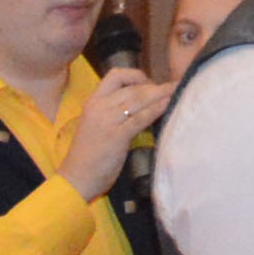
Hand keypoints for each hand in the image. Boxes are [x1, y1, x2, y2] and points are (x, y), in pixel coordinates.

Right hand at [65, 67, 175, 198]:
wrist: (76, 179)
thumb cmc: (88, 154)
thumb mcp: (97, 125)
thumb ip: (114, 112)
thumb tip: (143, 102)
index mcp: (93, 102)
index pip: (116, 76)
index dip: (136, 75)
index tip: (148, 84)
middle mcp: (99, 107)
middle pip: (133, 88)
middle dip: (156, 87)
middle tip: (173, 88)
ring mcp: (107, 121)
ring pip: (139, 99)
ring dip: (161, 94)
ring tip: (177, 91)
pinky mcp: (116, 137)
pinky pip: (140, 118)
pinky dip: (156, 109)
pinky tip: (168, 105)